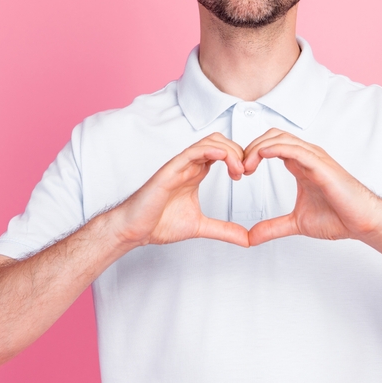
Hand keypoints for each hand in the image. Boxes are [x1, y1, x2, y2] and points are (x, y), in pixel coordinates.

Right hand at [111, 133, 249, 247]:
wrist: (135, 230)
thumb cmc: (159, 223)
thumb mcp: (201, 226)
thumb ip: (224, 230)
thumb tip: (246, 240)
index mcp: (196, 173)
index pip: (222, 152)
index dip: (238, 158)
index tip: (246, 174)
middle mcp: (189, 166)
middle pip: (219, 142)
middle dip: (238, 151)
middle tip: (245, 171)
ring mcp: (179, 166)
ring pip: (208, 143)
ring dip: (228, 151)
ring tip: (237, 169)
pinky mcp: (170, 171)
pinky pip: (192, 152)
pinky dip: (210, 150)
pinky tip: (223, 158)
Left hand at [243, 129, 381, 245]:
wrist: (363, 222)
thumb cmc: (339, 217)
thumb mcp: (296, 223)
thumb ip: (273, 227)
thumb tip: (251, 237)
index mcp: (300, 165)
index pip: (271, 146)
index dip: (252, 154)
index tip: (240, 172)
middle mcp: (307, 157)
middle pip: (272, 137)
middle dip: (251, 148)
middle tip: (239, 168)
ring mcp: (315, 158)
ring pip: (281, 139)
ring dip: (259, 148)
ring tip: (246, 165)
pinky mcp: (321, 165)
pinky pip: (296, 149)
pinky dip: (277, 148)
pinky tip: (263, 155)